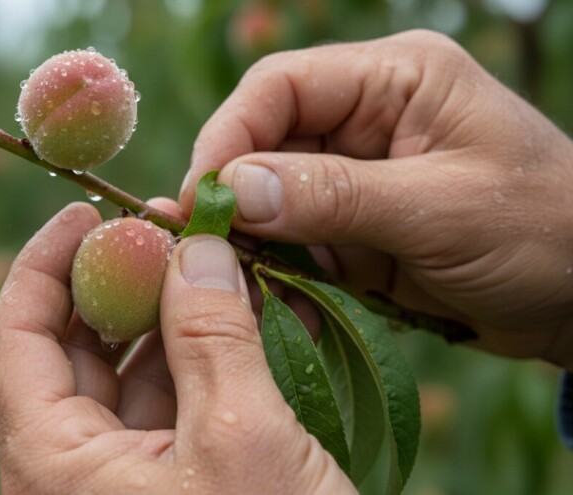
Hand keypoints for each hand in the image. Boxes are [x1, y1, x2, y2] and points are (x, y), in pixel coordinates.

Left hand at [0, 203, 353, 493]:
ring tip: (216, 263)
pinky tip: (241, 317)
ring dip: (170, 316)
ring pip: (128, 377)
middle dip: (119, 282)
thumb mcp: (244, 441)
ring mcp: (123, 485)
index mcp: (52, 467)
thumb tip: (193, 244)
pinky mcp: (173, 490)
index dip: (44, 263)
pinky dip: (201, 360)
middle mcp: (72, 475)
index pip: (14, 338)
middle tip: (171, 230)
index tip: (88, 209)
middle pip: (71, 351)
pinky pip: (171, 408)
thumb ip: (213, 334)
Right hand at [179, 30, 572, 369]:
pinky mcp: (355, 228)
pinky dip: (281, 276)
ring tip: (240, 291)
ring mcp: (357, 176)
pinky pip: (296, 244)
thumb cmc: (544, 233)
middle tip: (204, 255)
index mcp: (394, 80)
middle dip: (235, 200)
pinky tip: (279, 308)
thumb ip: (337, 196)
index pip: (281, 87)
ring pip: (272, 200)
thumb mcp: (442, 210)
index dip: (230, 137)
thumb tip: (235, 190)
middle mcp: (366, 118)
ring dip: (254, 246)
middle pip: (265, 144)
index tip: (202, 199)